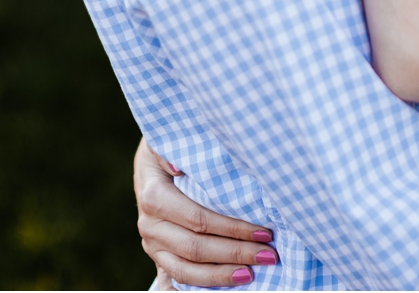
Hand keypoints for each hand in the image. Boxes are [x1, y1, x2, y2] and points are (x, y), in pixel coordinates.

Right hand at [134, 138, 277, 286]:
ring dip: (220, 276)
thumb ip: (172, 150)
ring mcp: (152, 245)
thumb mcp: (166, 140)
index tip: (264, 231)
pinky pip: (173, 278)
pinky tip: (216, 292)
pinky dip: (193, 290)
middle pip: (196, 248)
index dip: (232, 229)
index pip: (199, 219)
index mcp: (154, 197)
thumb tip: (179, 166)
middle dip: (235, 253)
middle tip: (269, 254)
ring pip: (186, 270)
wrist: (150, 164)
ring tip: (251, 274)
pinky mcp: (157, 256)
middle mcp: (150, 225)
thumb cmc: (168, 147)